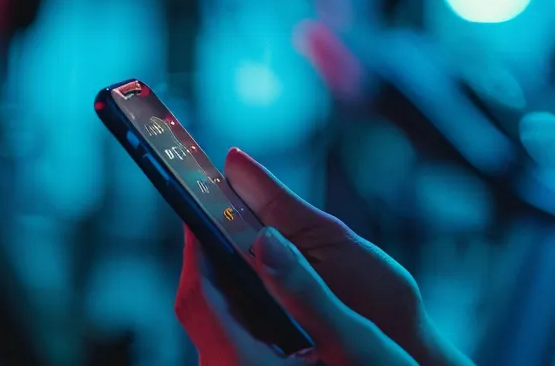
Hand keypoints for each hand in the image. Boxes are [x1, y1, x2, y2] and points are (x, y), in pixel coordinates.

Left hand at [175, 149, 470, 365]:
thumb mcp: (355, 340)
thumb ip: (308, 290)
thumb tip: (266, 239)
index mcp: (243, 363)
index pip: (199, 294)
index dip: (200, 245)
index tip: (206, 204)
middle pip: (204, 304)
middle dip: (217, 256)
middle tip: (233, 212)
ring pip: (218, 320)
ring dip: (233, 280)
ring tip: (254, 241)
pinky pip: (233, 337)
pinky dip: (245, 305)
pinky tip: (272, 287)